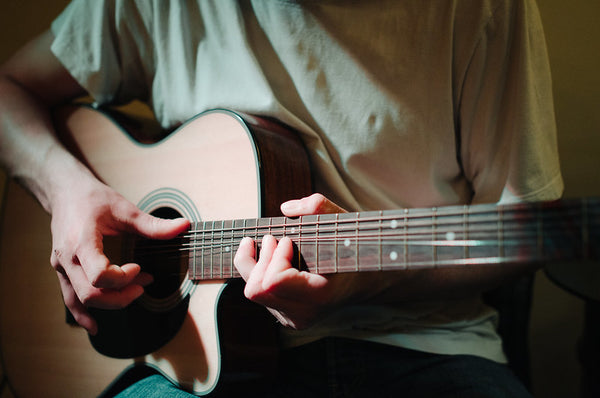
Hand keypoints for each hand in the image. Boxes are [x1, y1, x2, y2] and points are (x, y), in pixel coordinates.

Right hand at [49, 178, 188, 334]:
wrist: (65, 192)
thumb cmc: (92, 199)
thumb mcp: (125, 209)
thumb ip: (154, 224)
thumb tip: (184, 226)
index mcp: (81, 241)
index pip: (98, 275)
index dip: (123, 278)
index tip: (139, 267)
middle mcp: (67, 258)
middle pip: (90, 294)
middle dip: (121, 296)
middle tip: (144, 285)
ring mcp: (61, 266)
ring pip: (80, 300)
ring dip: (109, 303)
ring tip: (133, 293)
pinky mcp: (62, 271)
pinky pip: (70, 299)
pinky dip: (82, 315)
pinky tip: (94, 326)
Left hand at [234, 193, 347, 328]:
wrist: (367, 281)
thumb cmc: (355, 251)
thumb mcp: (343, 224)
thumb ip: (318, 207)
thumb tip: (286, 208)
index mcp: (318, 297)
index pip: (273, 281)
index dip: (275, 256)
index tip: (288, 240)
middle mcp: (303, 314)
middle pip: (256, 290)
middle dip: (258, 259)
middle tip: (271, 237)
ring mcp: (293, 318)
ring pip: (253, 292)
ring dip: (254, 263)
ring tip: (267, 243)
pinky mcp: (286, 316)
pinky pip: (260, 294)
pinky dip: (259, 271)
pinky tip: (268, 256)